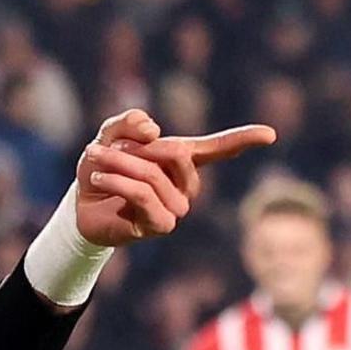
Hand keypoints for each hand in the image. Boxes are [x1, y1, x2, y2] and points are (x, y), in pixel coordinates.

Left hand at [71, 109, 276, 247]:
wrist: (80, 206)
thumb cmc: (101, 169)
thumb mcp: (108, 136)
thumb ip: (127, 123)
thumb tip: (153, 129)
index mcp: (182, 159)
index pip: (219, 147)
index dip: (244, 139)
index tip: (270, 134)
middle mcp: (186, 185)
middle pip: (177, 153)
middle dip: (138, 146)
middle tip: (108, 147)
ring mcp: (176, 207)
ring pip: (155, 175)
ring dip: (121, 163)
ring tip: (95, 160)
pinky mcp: (160, 226)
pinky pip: (143, 196)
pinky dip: (118, 182)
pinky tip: (97, 180)